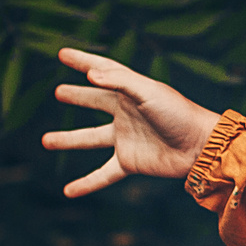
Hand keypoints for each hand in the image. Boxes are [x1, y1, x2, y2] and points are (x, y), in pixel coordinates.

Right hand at [40, 47, 222, 198]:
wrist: (200, 147)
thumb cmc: (179, 114)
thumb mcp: (149, 92)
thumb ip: (121, 81)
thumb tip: (91, 75)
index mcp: (130, 92)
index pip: (102, 71)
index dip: (82, 61)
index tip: (62, 54)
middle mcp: (126, 113)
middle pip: (95, 102)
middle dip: (78, 96)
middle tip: (58, 91)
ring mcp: (126, 138)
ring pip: (90, 139)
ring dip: (68, 140)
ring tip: (45, 140)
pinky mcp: (130, 161)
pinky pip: (103, 174)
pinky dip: (86, 183)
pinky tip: (68, 191)